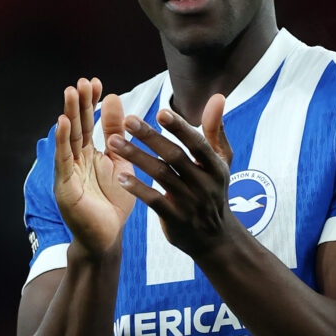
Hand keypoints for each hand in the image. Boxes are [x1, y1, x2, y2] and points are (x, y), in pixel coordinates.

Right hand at [53, 78, 134, 255]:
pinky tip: (63, 124)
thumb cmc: (113, 203)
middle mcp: (76, 160)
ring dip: (68, 116)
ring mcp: (68, 172)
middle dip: (79, 103)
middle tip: (82, 81)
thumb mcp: (120, 162)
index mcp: (89, 154)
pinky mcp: (64, 187)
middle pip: (77, 126)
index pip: (89, 123)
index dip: (92, 103)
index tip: (96, 82)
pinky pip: (63, 161)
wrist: (107, 238)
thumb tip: (114, 99)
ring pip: (68, 140)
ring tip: (70, 93)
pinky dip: (62, 142)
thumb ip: (117, 134)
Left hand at [107, 94, 242, 257]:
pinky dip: (137, 188)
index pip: (197, 144)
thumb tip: (218, 97)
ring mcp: (190, 203)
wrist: (215, 239)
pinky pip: (154, 201)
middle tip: (127, 120)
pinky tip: (120, 176)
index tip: (160, 112)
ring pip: (160, 176)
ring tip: (113, 142)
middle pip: (175, 157)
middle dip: (150, 137)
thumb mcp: (222, 162)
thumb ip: (215, 130)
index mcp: (216, 167)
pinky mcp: (175, 219)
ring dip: (136, 157)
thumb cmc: (214, 191)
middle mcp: (204, 184)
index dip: (180, 128)